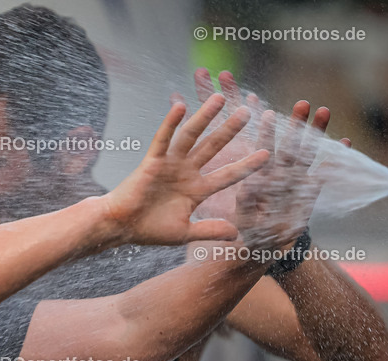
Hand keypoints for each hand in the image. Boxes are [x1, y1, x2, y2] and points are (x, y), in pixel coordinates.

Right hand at [102, 93, 268, 246]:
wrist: (120, 228)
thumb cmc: (149, 230)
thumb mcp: (184, 233)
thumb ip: (209, 231)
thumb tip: (237, 234)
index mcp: (196, 190)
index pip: (227, 175)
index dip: (246, 166)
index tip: (267, 154)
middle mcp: (186, 172)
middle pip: (213, 147)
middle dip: (230, 130)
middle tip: (248, 111)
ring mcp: (170, 164)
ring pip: (191, 137)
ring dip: (205, 117)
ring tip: (220, 99)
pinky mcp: (152, 161)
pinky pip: (162, 139)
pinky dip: (170, 123)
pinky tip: (181, 106)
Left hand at [234, 98, 352, 254]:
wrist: (265, 247)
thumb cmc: (249, 233)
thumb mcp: (244, 221)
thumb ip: (245, 205)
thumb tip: (246, 189)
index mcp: (259, 176)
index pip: (262, 150)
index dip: (265, 132)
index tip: (267, 113)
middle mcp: (278, 173)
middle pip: (288, 144)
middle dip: (295, 124)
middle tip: (303, 103)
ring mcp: (295, 180)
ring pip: (307, 152)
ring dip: (316, 133)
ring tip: (324, 110)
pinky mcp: (310, 191)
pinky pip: (324, 172)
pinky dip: (335, 158)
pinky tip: (346, 141)